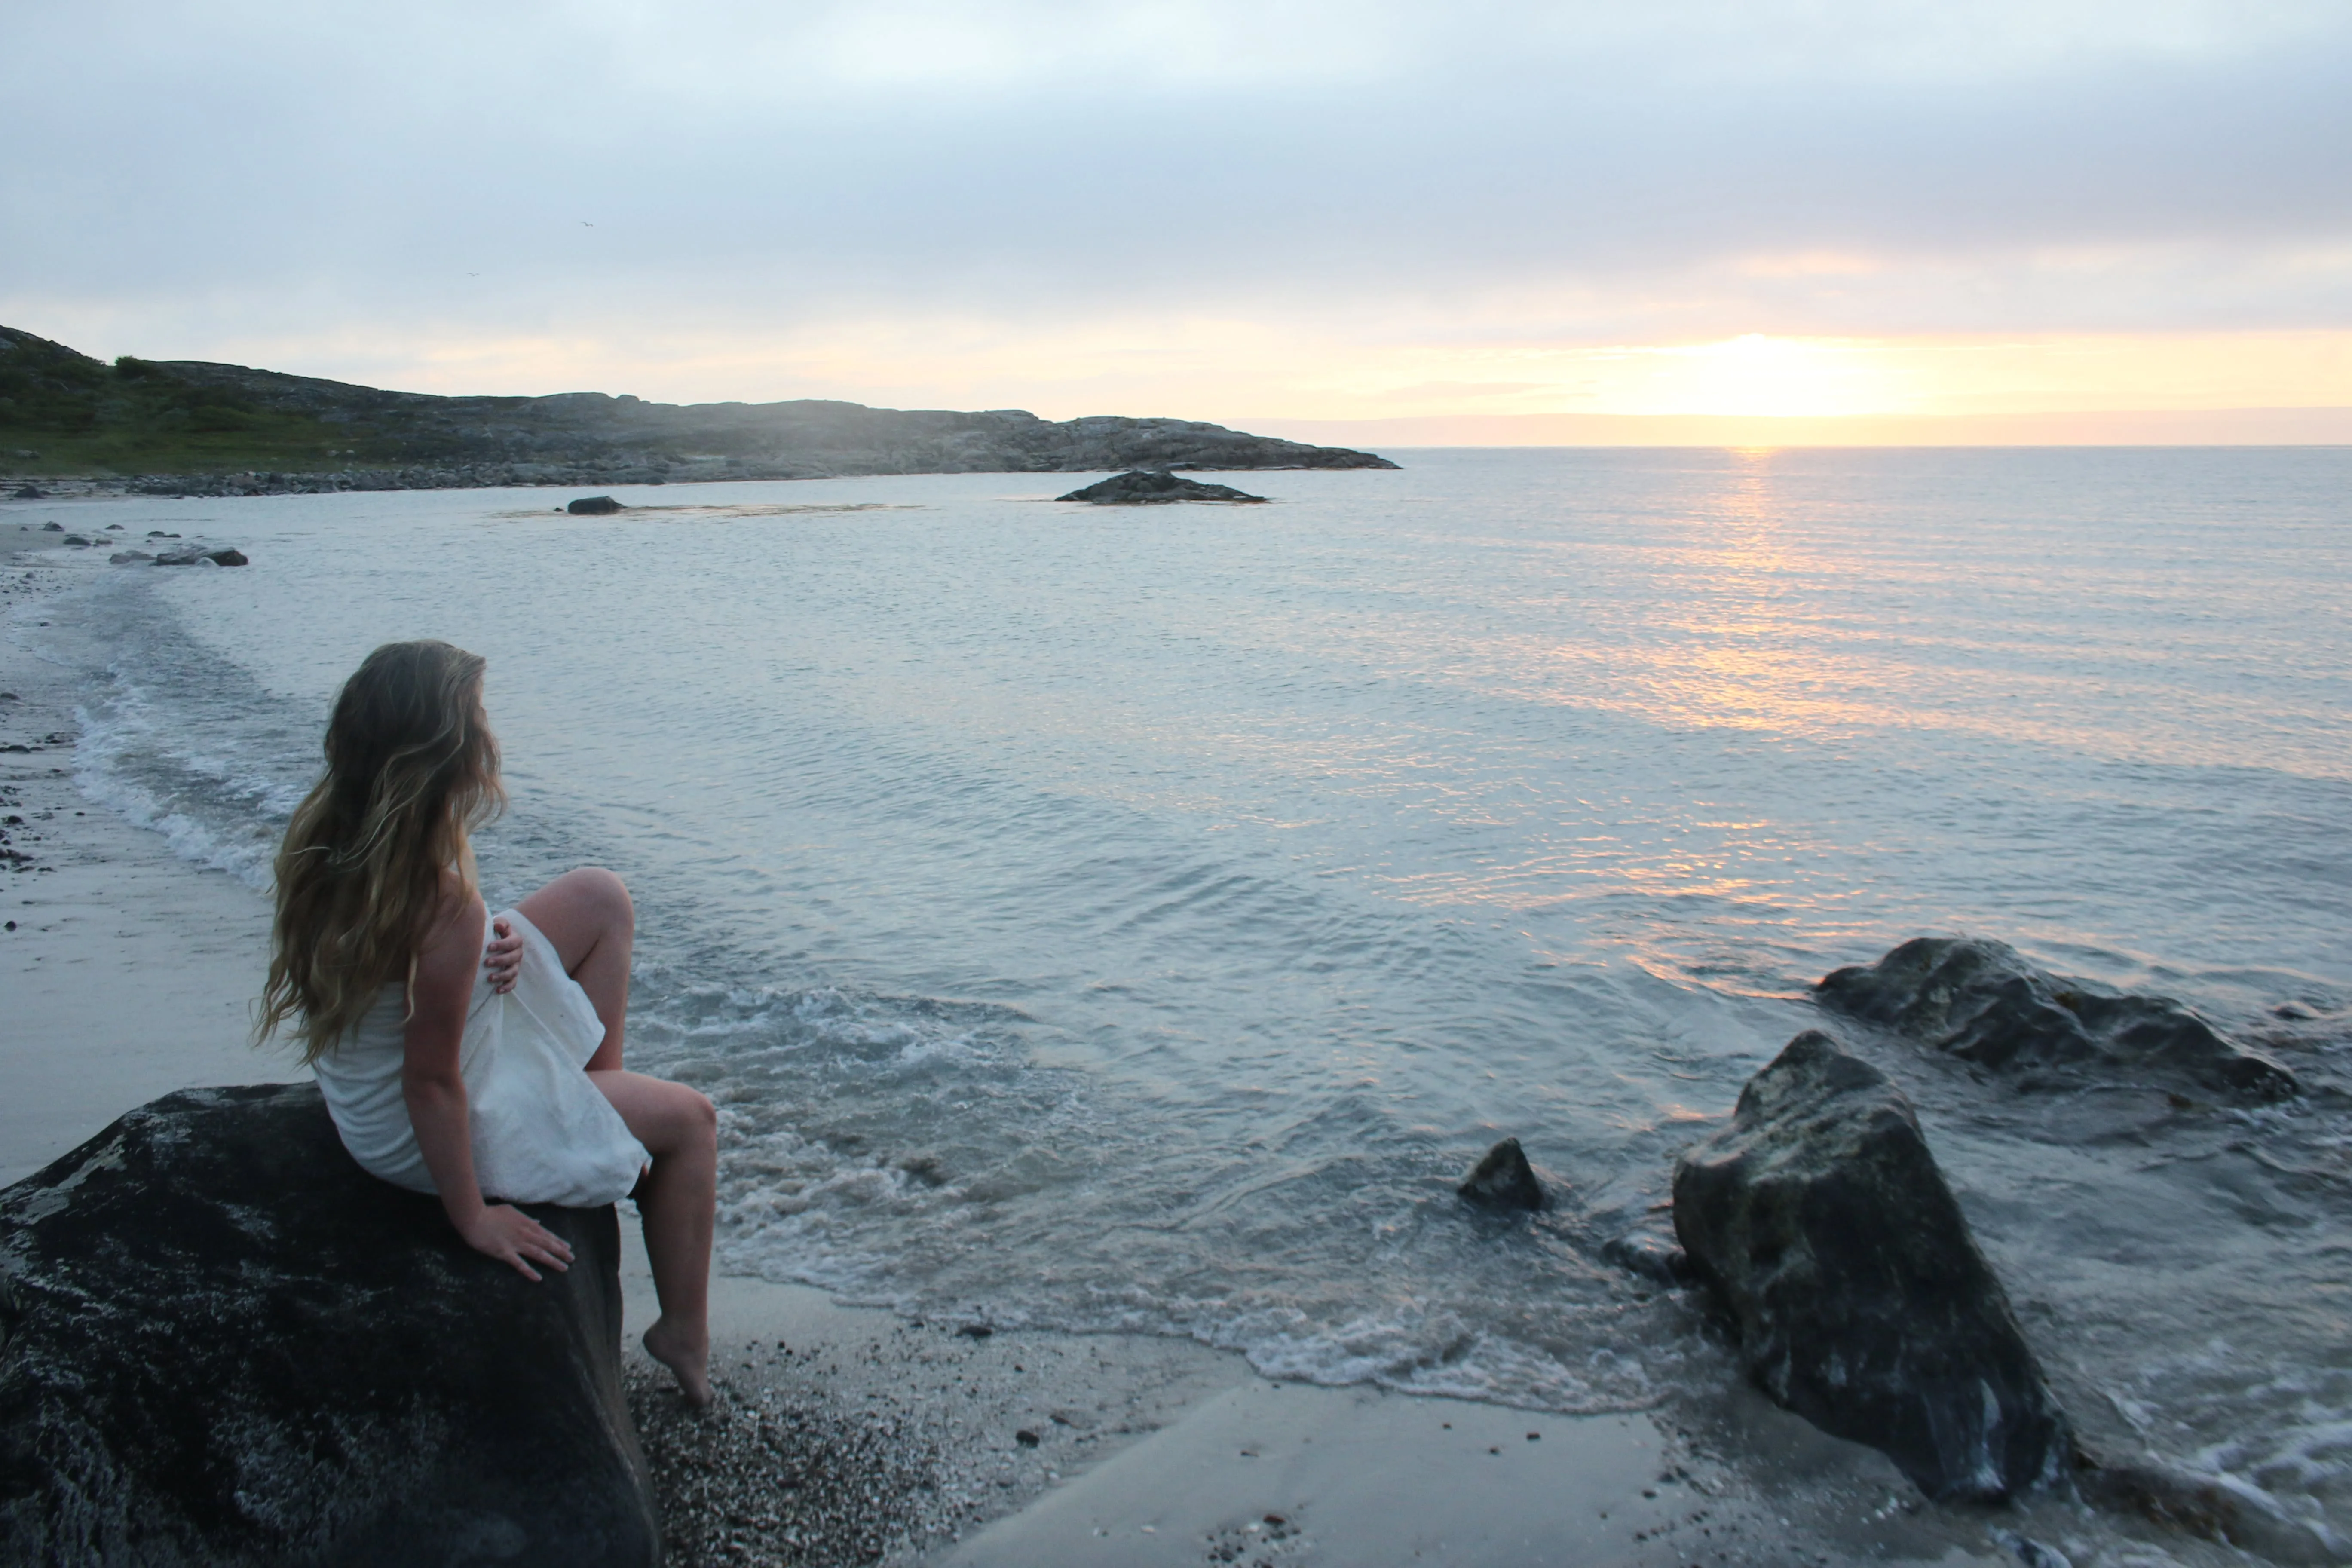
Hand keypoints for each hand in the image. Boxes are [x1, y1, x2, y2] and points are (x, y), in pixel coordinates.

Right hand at [459, 1203, 573, 1280]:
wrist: (475, 1217)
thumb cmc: (491, 1212)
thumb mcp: (512, 1211)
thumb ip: (526, 1218)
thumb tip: (538, 1221)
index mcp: (527, 1223)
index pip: (546, 1234)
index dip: (558, 1241)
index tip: (568, 1247)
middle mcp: (525, 1234)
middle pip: (546, 1244)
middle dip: (560, 1252)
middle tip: (572, 1259)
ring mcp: (516, 1244)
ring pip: (538, 1254)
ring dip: (552, 1261)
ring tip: (563, 1267)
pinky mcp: (505, 1253)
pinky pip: (519, 1264)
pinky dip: (529, 1271)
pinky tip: (538, 1278)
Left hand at [483, 917, 521, 993]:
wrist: (496, 942)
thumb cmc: (496, 932)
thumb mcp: (498, 924)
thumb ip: (499, 923)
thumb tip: (498, 926)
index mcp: (516, 940)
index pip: (513, 942)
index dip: (502, 945)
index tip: (489, 947)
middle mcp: (518, 953)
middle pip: (513, 958)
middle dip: (500, 960)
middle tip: (486, 962)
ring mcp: (516, 965)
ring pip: (513, 972)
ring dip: (502, 976)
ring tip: (489, 978)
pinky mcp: (512, 975)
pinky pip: (513, 983)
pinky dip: (507, 987)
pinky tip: (497, 990)